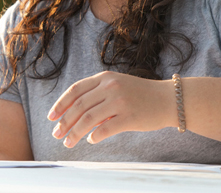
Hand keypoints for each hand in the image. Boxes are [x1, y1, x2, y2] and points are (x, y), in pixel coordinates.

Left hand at [47, 71, 175, 147]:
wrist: (168, 99)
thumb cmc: (140, 95)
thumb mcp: (116, 86)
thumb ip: (96, 96)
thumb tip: (72, 114)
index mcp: (104, 78)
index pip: (75, 90)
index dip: (60, 104)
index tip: (51, 117)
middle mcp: (110, 87)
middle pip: (79, 106)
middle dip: (64, 122)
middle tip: (56, 134)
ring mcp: (120, 101)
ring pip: (88, 119)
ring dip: (75, 132)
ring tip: (68, 142)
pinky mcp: (130, 117)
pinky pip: (105, 129)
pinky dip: (94, 136)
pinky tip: (90, 140)